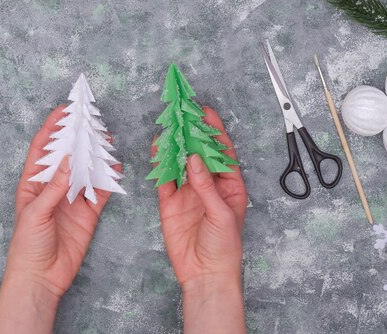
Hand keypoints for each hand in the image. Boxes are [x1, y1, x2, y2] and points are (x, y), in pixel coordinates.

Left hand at [0, 106, 119, 333]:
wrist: (41, 277)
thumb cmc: (27, 245)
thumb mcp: (36, 212)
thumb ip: (54, 187)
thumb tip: (67, 160)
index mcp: (33, 184)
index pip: (42, 149)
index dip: (51, 129)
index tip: (63, 111)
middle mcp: (53, 187)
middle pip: (67, 156)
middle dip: (78, 139)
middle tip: (91, 122)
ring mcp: (71, 199)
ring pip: (86, 171)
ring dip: (95, 157)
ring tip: (107, 140)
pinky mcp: (87, 213)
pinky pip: (100, 192)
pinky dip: (109, 181)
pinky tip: (116, 169)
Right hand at [152, 107, 247, 333]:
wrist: (205, 273)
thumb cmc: (225, 247)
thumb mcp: (222, 214)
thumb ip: (207, 186)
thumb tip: (195, 160)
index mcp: (228, 185)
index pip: (221, 152)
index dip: (214, 131)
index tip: (205, 112)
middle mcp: (207, 184)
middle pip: (198, 152)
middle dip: (190, 133)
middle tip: (182, 113)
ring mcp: (188, 192)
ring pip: (179, 162)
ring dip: (173, 145)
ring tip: (167, 126)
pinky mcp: (170, 202)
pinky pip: (164, 178)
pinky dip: (159, 164)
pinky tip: (157, 149)